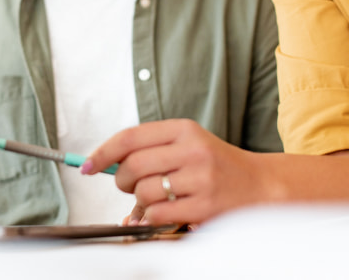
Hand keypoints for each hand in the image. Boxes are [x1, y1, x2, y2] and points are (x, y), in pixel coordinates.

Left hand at [83, 119, 269, 225]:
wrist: (262, 186)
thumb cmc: (218, 166)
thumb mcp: (189, 144)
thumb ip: (152, 149)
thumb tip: (106, 165)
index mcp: (184, 129)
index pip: (130, 137)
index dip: (102, 153)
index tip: (86, 165)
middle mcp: (193, 150)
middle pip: (133, 166)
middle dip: (121, 181)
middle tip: (128, 187)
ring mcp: (200, 179)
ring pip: (144, 192)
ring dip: (139, 202)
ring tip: (152, 201)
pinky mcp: (205, 205)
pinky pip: (158, 214)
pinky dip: (151, 218)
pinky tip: (161, 214)